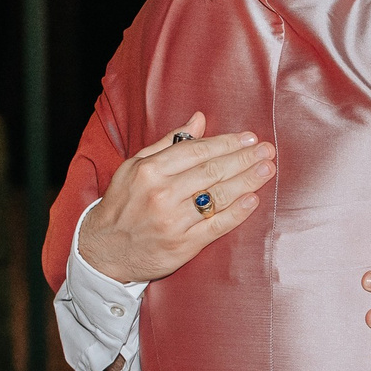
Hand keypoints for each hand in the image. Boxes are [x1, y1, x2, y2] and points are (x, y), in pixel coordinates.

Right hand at [77, 113, 277, 282]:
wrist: (103, 250)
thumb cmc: (123, 204)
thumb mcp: (135, 167)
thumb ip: (169, 143)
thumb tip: (199, 119)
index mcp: (149, 171)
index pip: (197, 151)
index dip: (227, 143)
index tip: (249, 137)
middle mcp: (161, 194)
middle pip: (212, 171)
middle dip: (244, 158)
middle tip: (267, 150)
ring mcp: (173, 221)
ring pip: (218, 196)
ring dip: (247, 181)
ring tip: (267, 169)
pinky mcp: (182, 246)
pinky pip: (216, 226)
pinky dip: (237, 213)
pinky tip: (253, 200)